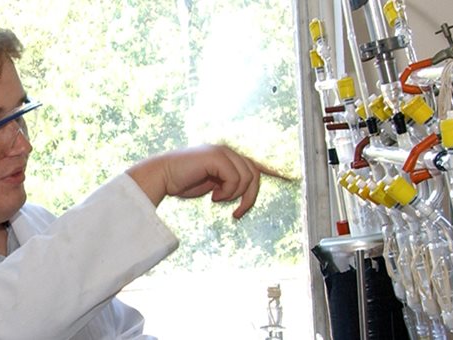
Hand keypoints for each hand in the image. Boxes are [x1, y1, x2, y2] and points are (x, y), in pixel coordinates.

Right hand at [126, 144, 289, 217]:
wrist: (161, 176)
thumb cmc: (181, 182)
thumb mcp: (211, 185)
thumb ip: (228, 184)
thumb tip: (243, 193)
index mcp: (226, 156)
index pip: (255, 164)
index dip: (275, 171)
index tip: (292, 179)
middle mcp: (227, 151)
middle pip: (254, 175)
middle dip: (249, 197)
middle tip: (237, 213)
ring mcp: (223, 152)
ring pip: (247, 178)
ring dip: (234, 195)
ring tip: (217, 200)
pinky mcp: (217, 157)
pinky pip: (235, 179)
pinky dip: (227, 192)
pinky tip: (213, 196)